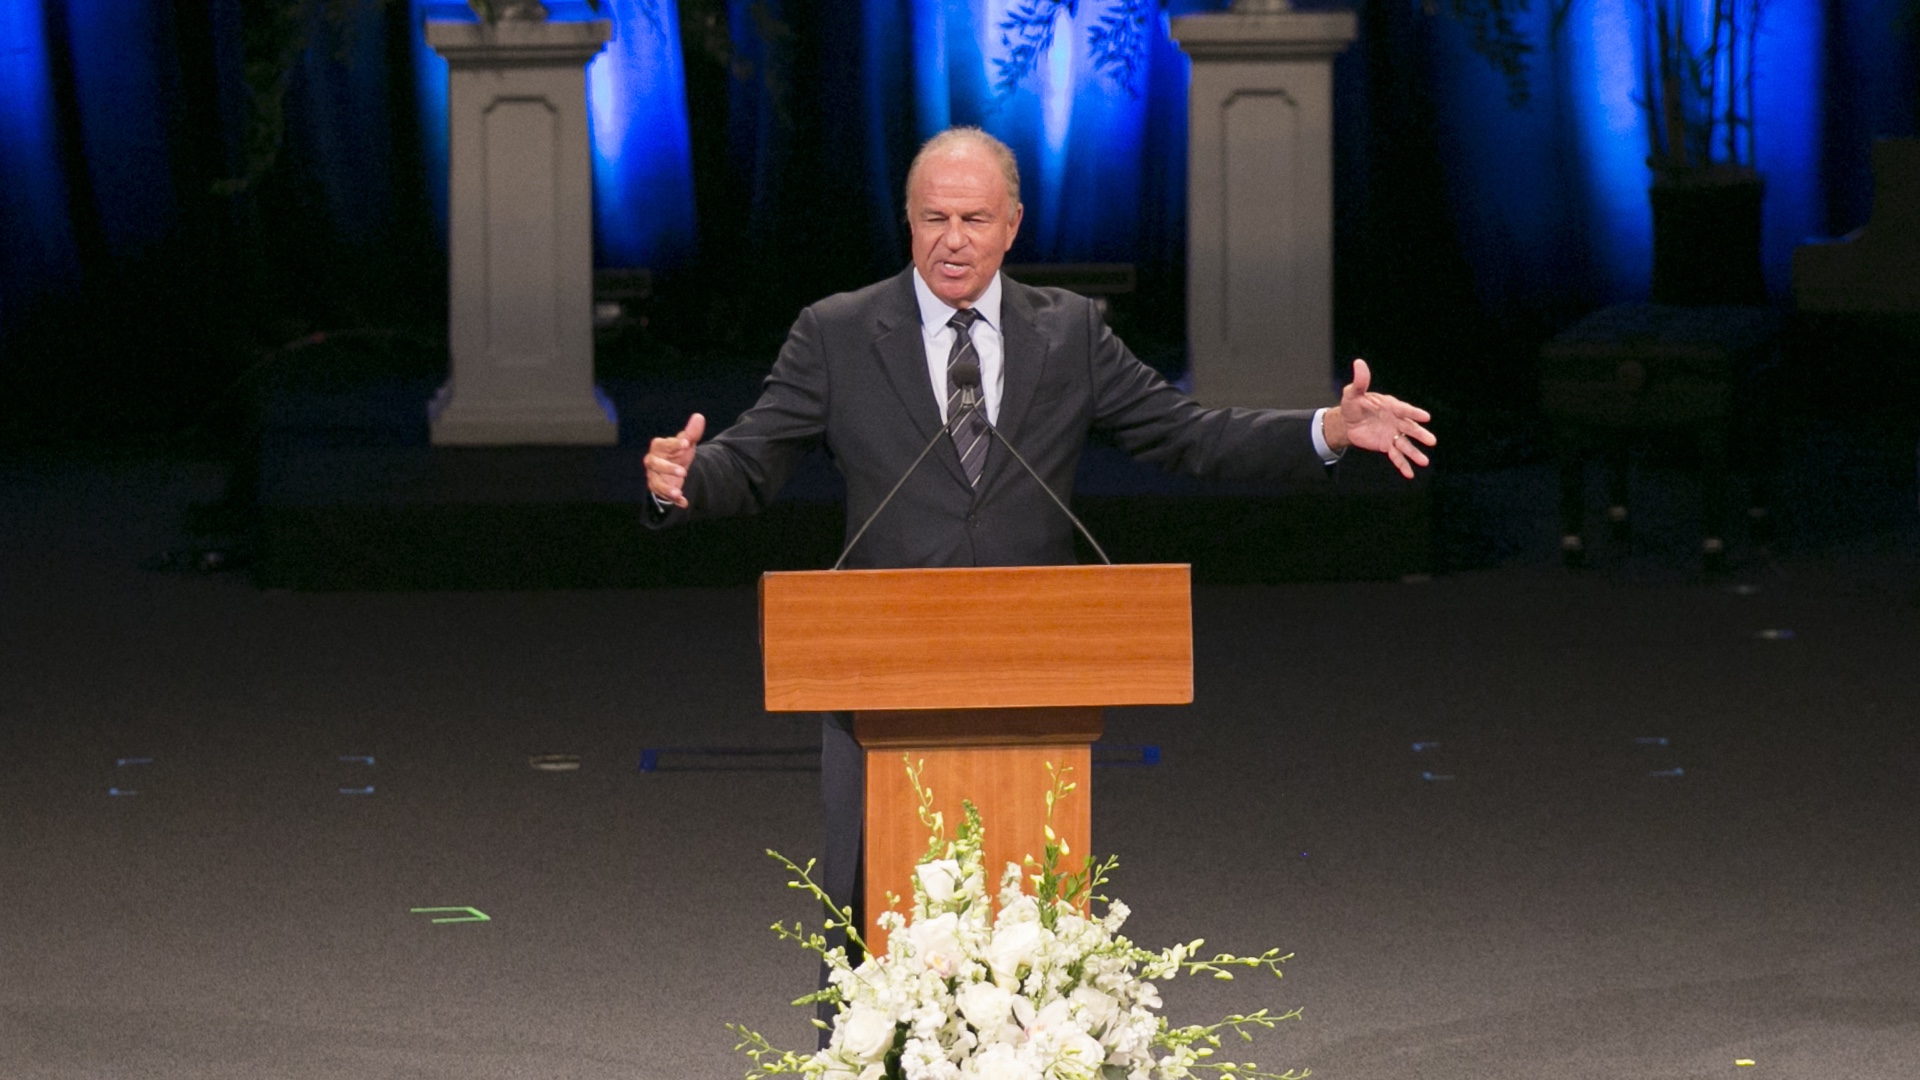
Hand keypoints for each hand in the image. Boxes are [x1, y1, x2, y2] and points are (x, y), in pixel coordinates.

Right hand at [645, 413, 705, 507]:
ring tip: (678, 493)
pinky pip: (664, 496)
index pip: (663, 444)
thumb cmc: (678, 453)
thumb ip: (692, 432)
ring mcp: (653, 476)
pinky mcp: (658, 489)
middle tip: (684, 472)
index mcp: (658, 447)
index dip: (674, 444)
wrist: (675, 469)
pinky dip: (674, 500)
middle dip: (668, 468)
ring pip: (656, 483)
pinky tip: (684, 503)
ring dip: (667, 489)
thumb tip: (699, 417)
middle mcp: (652, 461)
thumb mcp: (686, 443)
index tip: (687, 444)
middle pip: (655, 465)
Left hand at [1323, 359, 1434, 478]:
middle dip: (1420, 435)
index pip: (1404, 410)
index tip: (1426, 417)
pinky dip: (1402, 465)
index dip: (1414, 413)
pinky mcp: (1386, 446)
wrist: (1347, 422)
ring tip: (1424, 462)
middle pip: (1410, 428)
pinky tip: (1410, 474)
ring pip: (1405, 445)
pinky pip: (1396, 456)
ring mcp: (1392, 434)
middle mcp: (1395, 420)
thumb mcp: (1353, 393)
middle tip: (1432, 441)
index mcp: (1390, 406)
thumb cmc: (1353, 404)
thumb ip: (1359, 382)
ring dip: (1415, 453)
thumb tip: (1359, 363)